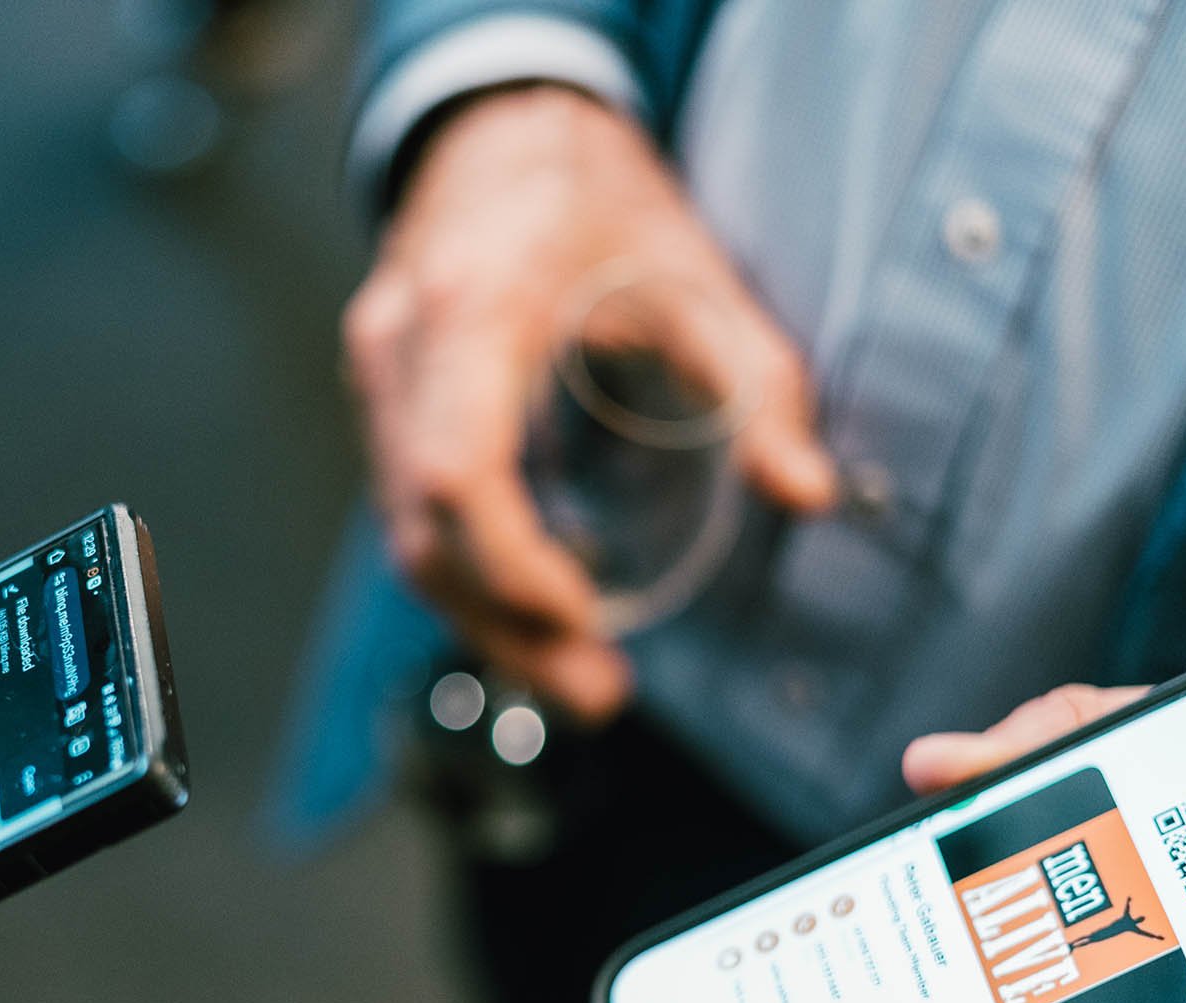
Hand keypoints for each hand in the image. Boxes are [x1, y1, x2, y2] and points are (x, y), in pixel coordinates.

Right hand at [342, 84, 837, 720]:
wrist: (500, 128)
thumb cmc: (589, 191)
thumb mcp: (692, 270)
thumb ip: (753, 383)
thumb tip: (807, 489)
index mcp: (472, 307)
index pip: (455, 471)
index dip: (511, 563)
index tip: (582, 612)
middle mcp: (400, 349)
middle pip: (422, 531)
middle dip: (507, 627)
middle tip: (598, 690)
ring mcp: (378, 380)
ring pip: (405, 539)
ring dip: (488, 621)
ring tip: (578, 676)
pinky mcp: (383, 406)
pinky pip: (409, 515)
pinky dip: (471, 576)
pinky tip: (540, 610)